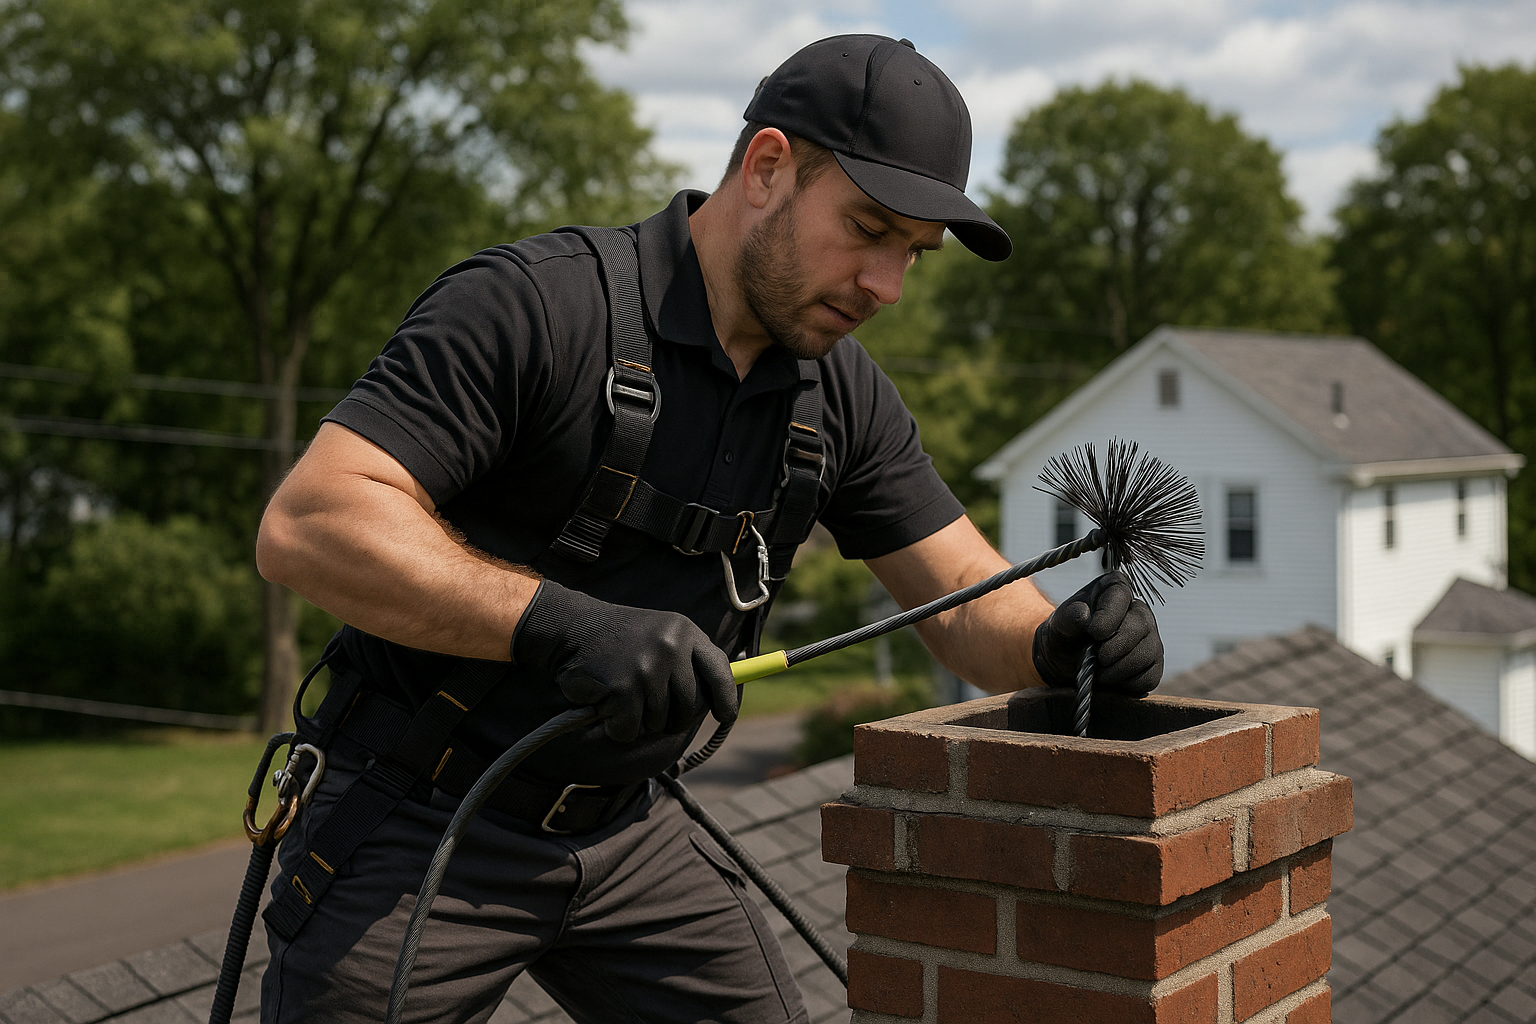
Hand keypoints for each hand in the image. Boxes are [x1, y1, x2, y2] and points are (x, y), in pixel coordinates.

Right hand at [511, 581, 738, 741]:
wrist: (571, 627)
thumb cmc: (617, 637)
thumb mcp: (661, 634)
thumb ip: (687, 660)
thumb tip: (714, 699)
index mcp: (685, 632)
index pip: (719, 671)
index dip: (726, 699)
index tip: (724, 716)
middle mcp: (672, 647)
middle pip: (688, 708)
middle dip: (669, 717)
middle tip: (646, 706)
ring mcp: (648, 667)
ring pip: (658, 722)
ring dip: (637, 720)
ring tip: (620, 694)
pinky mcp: (624, 688)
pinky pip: (630, 729)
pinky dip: (616, 727)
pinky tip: (604, 704)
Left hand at [1031, 571, 1162, 694]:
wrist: (1066, 662)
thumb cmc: (1064, 636)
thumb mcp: (1058, 625)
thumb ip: (1068, 617)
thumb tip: (1084, 614)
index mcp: (1114, 589)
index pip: (1121, 596)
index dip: (1109, 617)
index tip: (1094, 633)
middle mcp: (1139, 610)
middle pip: (1140, 626)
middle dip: (1114, 648)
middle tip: (1096, 658)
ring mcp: (1150, 637)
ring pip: (1147, 654)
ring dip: (1118, 670)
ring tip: (1099, 671)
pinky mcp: (1154, 664)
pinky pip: (1149, 677)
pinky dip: (1127, 684)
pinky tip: (1111, 679)